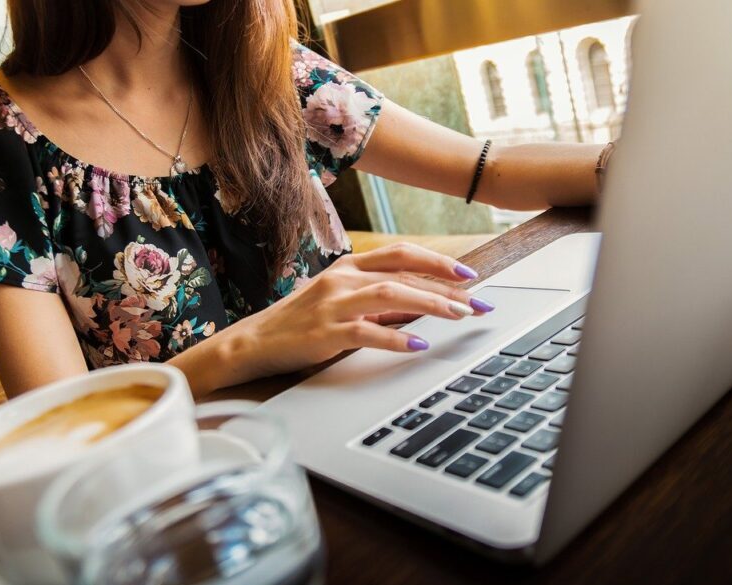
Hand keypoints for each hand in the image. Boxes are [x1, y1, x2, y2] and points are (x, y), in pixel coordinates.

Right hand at [200, 243, 495, 388]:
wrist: (253, 342)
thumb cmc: (301, 323)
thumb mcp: (341, 302)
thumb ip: (378, 300)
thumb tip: (423, 305)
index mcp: (349, 267)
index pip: (401, 254)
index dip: (437, 261)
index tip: (469, 275)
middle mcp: (342, 279)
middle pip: (403, 273)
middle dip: (446, 287)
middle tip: (478, 303)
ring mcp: (333, 304)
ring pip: (390, 295)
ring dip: (430, 304)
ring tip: (459, 316)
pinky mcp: (325, 332)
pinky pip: (367, 331)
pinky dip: (396, 337)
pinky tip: (418, 344)